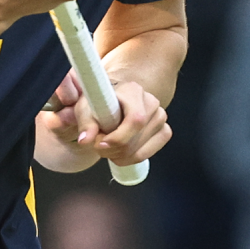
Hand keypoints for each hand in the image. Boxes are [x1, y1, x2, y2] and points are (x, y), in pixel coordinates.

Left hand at [37, 72, 169, 165]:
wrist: (113, 99)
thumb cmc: (99, 101)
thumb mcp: (85, 107)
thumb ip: (85, 123)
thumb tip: (85, 140)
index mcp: (133, 91)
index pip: (135, 120)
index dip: (118, 138)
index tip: (100, 144)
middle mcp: (151, 102)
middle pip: (137, 138)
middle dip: (113, 149)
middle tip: (98, 146)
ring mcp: (160, 117)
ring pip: (142, 148)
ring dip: (120, 155)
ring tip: (106, 147)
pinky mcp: (164, 130)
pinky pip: (150, 152)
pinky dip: (132, 158)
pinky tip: (119, 154)